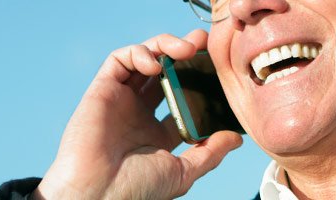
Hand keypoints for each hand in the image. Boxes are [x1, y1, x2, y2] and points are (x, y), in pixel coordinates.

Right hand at [34, 29, 242, 198]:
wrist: (100, 194)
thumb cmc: (136, 190)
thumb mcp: (182, 172)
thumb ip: (209, 153)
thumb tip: (235, 138)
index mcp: (157, 132)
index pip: (181, 95)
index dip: (198, 78)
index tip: (216, 67)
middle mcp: (138, 112)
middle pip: (164, 71)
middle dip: (184, 52)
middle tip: (203, 43)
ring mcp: (120, 100)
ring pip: (143, 59)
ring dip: (165, 46)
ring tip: (186, 48)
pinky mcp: (102, 90)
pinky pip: (118, 60)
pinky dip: (139, 53)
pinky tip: (157, 63)